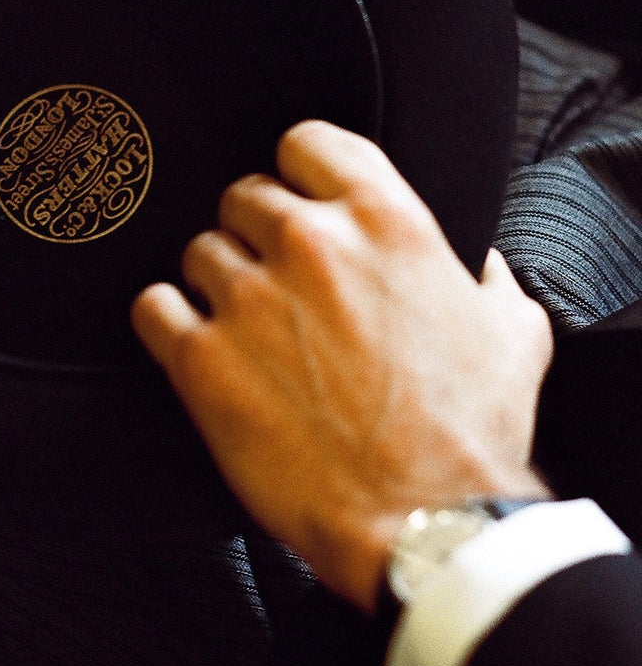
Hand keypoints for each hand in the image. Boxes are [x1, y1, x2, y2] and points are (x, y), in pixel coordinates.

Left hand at [131, 121, 553, 612]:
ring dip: (216, 285)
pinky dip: (166, 324)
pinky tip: (193, 347)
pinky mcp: (201, 359)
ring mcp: (249, 299)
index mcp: (386, 222)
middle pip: (244, 197)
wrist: (424, 522)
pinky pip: (152, 307)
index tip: (300, 199)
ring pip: (198, 251)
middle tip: (276, 285)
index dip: (299, 173)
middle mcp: (311, 245)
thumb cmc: (468, 435)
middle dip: (257, 237)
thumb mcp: (512, 335)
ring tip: (245, 332)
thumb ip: (487, 279)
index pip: (306, 143)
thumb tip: (477, 263)